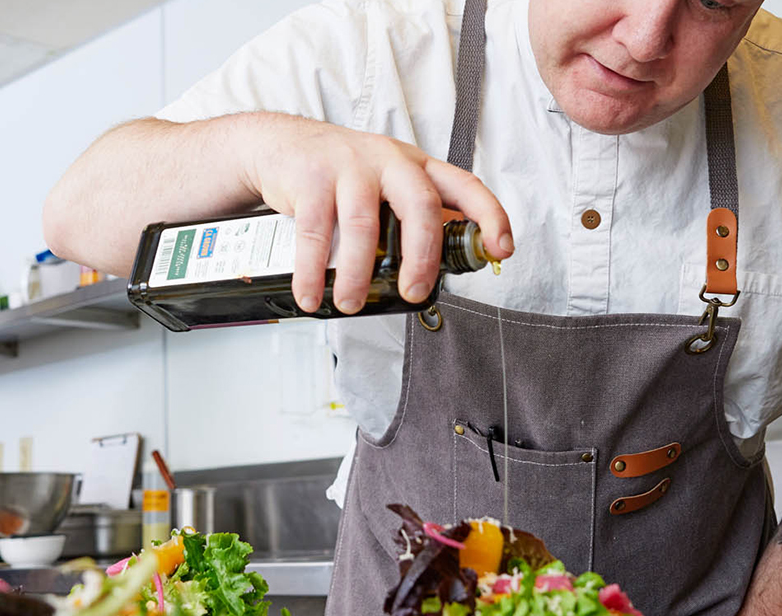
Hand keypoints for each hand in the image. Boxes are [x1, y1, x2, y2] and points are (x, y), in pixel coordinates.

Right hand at [234, 113, 514, 312]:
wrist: (279, 145)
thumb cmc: (341, 174)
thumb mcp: (387, 184)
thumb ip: (415, 213)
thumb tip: (456, 256)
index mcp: (416, 167)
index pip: (465, 186)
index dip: (489, 216)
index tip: (501, 250)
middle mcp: (389, 161)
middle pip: (420, 206)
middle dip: (422, 256)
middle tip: (413, 293)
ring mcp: (349, 167)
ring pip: (363, 224)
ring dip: (358, 273)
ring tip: (351, 305)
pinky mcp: (311, 178)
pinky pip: (314, 232)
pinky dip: (311, 271)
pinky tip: (312, 295)